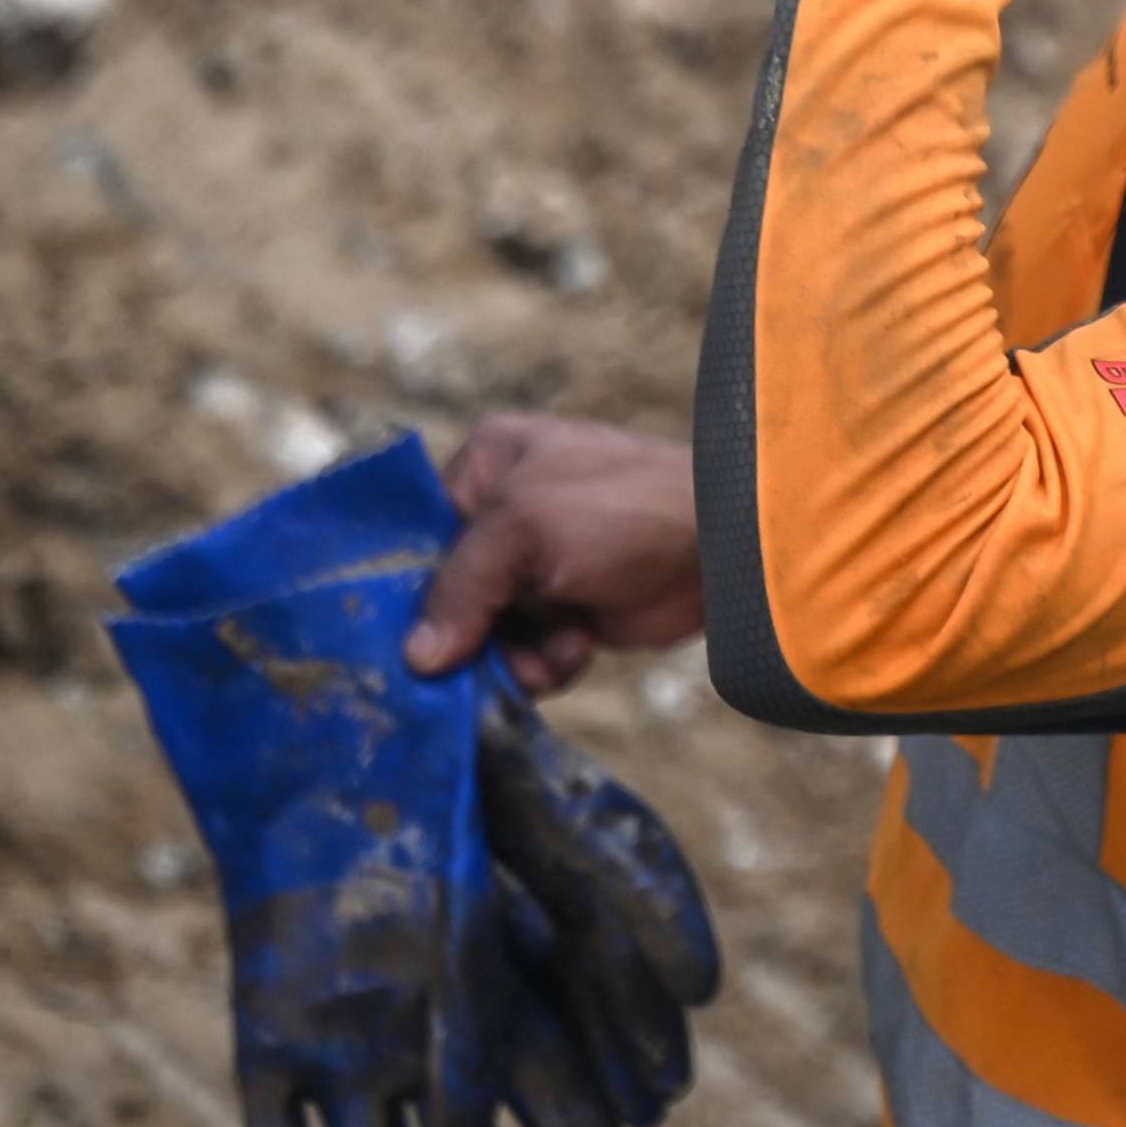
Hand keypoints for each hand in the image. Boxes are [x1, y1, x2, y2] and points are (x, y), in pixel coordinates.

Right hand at [405, 415, 703, 691]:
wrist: (727, 548)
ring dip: (513, 654)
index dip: (409, 584)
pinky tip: (576, 648)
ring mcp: (542, 563)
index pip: (419, 530)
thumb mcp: (525, 528)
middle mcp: (510, 510)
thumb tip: (417, 658)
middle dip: (469, 632)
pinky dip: (548, 660)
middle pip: (451, 591)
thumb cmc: (625, 510)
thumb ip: (461, 587)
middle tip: (474, 663)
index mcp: (491, 463)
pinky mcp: (572, 607)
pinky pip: (530, 650)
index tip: (398, 634)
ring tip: (549, 650)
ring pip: (488, 630)